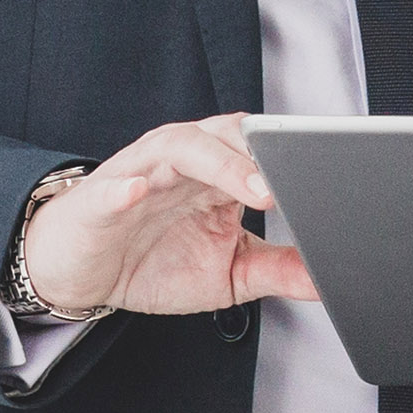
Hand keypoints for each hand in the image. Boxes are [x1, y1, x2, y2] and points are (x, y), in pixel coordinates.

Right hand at [16, 115, 317, 317]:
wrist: (83, 274)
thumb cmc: (152, 262)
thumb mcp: (228, 275)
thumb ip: (277, 270)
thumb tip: (328, 277)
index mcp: (218, 175)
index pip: (260, 148)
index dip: (292, 158)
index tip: (325, 180)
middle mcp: (184, 163)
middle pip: (228, 135)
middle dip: (263, 154)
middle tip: (292, 183)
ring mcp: (141, 174)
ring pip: (180, 145)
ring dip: (218, 161)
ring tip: (250, 186)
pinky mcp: (100, 198)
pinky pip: (113, 186)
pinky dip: (126, 187)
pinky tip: (138, 192)